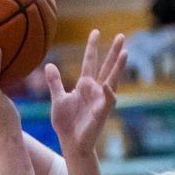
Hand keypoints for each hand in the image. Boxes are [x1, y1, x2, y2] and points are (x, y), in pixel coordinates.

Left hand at [46, 30, 126, 156]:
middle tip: (122, 36)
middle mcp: (95, 90)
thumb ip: (55, 82)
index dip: (92, 47)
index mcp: (84, 85)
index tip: (96, 31)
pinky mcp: (102, 112)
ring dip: (118, 67)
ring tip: (125, 53)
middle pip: (106, 66)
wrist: (71, 142)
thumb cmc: (66, 123)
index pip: (90, 61)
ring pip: (112, 80)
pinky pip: (107, 101)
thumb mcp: (58, 98)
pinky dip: (108, 93)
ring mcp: (100, 100)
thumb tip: (49, 65)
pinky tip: (108, 85)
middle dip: (113, 52)